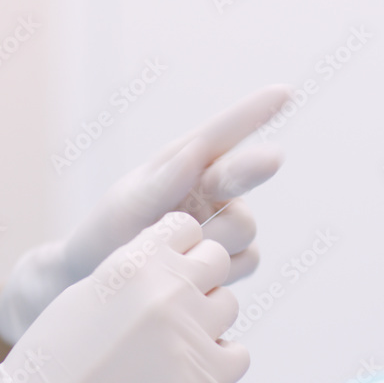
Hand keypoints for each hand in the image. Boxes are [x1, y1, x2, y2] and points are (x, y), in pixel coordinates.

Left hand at [0, 85, 289, 343]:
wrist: (99, 290)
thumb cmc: (107, 239)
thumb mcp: (126, 208)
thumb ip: (163, 182)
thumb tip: (197, 149)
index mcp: (184, 164)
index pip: (223, 133)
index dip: (254, 112)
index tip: (284, 91)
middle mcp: (212, 190)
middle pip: (245, 176)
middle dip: (254, 167)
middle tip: (273, 156)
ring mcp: (225, 225)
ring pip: (246, 229)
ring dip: (213, 242)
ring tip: (173, 255)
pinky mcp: (233, 261)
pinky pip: (246, 262)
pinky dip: (219, 272)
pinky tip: (191, 278)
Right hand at [0, 212, 248, 382]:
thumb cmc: (57, 357)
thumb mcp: (91, 292)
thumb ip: (138, 269)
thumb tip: (179, 256)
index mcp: (135, 262)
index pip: (187, 227)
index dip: (181, 246)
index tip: (170, 266)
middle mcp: (168, 290)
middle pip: (217, 260)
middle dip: (201, 278)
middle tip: (175, 307)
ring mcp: (190, 333)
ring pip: (229, 306)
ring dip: (207, 321)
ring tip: (171, 344)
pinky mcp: (206, 377)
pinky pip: (239, 354)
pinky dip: (220, 362)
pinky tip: (188, 369)